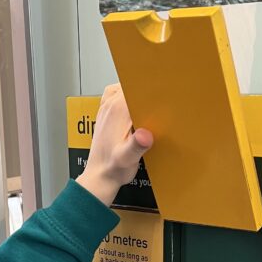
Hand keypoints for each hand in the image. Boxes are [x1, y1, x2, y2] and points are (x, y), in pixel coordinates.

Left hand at [76, 84, 152, 206]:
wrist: (99, 177)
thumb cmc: (113, 168)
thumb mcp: (128, 158)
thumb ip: (136, 146)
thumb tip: (144, 135)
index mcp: (117, 110)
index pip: (135, 85)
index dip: (150, 85)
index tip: (163, 87)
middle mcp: (109, 106)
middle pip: (129, 84)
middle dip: (144, 87)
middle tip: (159, 95)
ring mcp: (105, 110)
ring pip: (121, 88)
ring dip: (134, 91)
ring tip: (147, 100)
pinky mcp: (105, 117)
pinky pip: (114, 98)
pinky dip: (124, 98)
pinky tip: (134, 109)